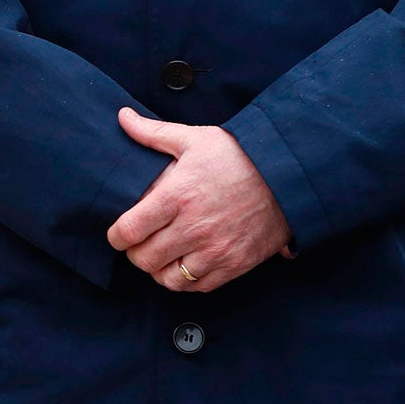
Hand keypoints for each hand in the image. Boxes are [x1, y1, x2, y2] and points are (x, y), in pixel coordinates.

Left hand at [106, 107, 291, 292]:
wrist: (288, 176)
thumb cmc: (237, 156)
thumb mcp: (193, 138)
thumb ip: (152, 133)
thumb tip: (122, 117)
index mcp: (177, 196)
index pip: (130, 229)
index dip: (116, 236)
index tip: (116, 234)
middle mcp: (194, 228)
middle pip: (145, 258)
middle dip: (134, 253)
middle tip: (137, 243)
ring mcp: (216, 250)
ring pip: (168, 278)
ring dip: (157, 270)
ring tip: (158, 255)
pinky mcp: (235, 264)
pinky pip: (198, 286)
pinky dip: (184, 280)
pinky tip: (182, 265)